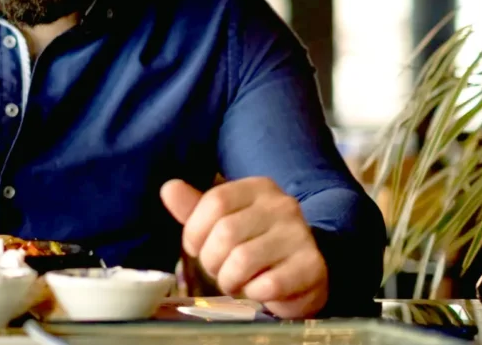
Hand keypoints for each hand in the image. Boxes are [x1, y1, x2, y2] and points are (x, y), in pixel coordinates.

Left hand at [161, 178, 327, 318]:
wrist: (305, 271)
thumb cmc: (255, 244)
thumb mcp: (223, 221)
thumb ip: (194, 208)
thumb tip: (168, 188)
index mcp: (258, 188)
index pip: (215, 201)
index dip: (195, 230)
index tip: (196, 247)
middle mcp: (282, 205)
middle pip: (225, 232)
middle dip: (212, 260)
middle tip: (219, 270)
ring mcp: (300, 234)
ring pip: (242, 261)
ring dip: (230, 280)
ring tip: (236, 281)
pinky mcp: (312, 265)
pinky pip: (267, 285)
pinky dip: (254, 293)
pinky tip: (258, 290)